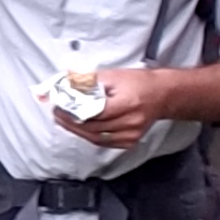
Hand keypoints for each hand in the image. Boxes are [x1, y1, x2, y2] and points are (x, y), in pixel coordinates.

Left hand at [52, 68, 172, 151]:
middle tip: (58, 114)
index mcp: (127, 103)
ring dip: (78, 130)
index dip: (75, 111)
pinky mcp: (130, 141)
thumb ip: (89, 81)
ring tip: (64, 121)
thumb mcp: (113, 75)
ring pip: (96, 138)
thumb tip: (66, 84)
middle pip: (94, 127)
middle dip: (72, 121)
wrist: (162, 94)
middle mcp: (131, 121)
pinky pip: (104, 143)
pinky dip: (90, 136)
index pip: (96, 112)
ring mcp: (131, 134)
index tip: (60, 106)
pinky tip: (80, 128)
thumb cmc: (139, 82)